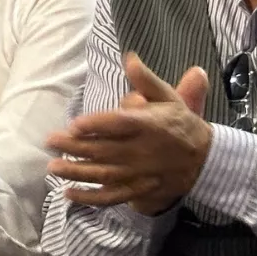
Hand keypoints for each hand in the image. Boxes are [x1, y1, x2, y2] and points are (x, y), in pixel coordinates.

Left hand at [47, 53, 212, 215]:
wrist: (207, 159)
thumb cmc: (180, 124)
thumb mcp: (169, 98)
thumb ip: (146, 80)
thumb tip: (129, 57)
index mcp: (149, 125)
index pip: (120, 124)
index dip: (96, 125)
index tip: (73, 125)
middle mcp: (143, 151)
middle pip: (105, 150)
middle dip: (75, 147)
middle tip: (50, 142)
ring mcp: (140, 173)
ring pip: (104, 174)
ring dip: (77, 172)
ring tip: (53, 167)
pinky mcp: (139, 189)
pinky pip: (113, 196)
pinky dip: (91, 198)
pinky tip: (69, 194)